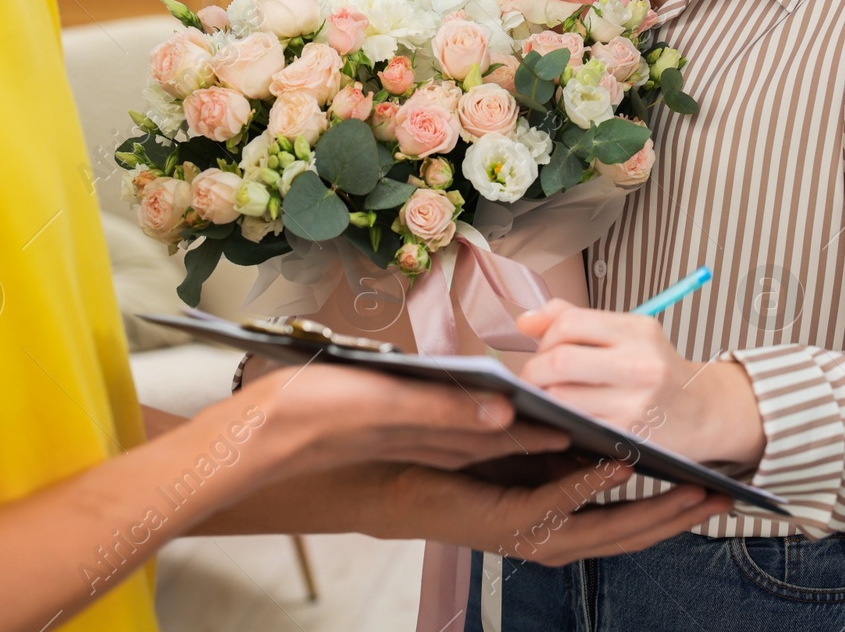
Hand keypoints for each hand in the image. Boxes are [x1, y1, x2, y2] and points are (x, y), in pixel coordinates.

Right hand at [234, 363, 569, 485]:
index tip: (593, 429)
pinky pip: (447, 435)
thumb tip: (504, 409)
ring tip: (559, 425)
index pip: (506, 433)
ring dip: (516, 433)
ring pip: (476, 439)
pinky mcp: (386, 432)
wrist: (249, 438)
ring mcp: (405, 440)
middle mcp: (424, 443)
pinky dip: (478, 425)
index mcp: (429, 434)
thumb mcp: (380, 401)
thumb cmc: (308, 414)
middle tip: (594, 439)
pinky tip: (489, 414)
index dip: (550, 433)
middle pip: (498, 442)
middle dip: (544, 443)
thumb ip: (442, 407)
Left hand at [392, 461, 734, 565]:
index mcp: (565, 530)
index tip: (716, 494)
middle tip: (722, 497)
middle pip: (632, 535)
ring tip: (689, 488)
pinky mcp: (508, 519)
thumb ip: (574, 459)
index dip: (676, 513)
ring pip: (603, 527)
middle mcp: (556, 543)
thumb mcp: (536, 461)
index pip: (633, 527)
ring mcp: (533, 537)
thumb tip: (619, 441)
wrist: (401, 483)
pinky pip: (557, 502)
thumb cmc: (467, 468)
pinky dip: (590, 485)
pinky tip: (620, 466)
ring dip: (649, 509)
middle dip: (679, 516)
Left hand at [517, 300, 766, 465]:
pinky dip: (561, 421)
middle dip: (533, 371)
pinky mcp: (629, 437)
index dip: (544, 336)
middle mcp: (640, 364)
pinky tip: (567, 418)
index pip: (569, 323)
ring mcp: (635, 404)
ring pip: (561, 397)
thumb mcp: (628, 334)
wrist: (704, 412)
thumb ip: (575, 321)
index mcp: (639, 330)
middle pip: (559, 362)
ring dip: (544, 398)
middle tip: (534, 378)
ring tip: (550, 397)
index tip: (543, 348)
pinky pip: (575, 426)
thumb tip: (524, 320)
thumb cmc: (658, 370)